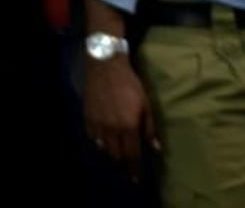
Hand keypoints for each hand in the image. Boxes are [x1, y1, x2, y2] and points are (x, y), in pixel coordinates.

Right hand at [85, 55, 159, 179]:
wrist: (105, 66)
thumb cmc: (130, 84)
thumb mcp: (146, 104)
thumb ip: (149, 127)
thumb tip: (156, 148)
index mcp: (128, 126)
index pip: (131, 155)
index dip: (134, 168)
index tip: (136, 178)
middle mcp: (111, 129)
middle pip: (116, 154)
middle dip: (122, 162)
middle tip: (127, 164)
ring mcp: (98, 123)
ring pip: (103, 147)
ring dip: (111, 152)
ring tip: (116, 151)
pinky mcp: (88, 116)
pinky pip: (92, 136)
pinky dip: (98, 141)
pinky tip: (102, 139)